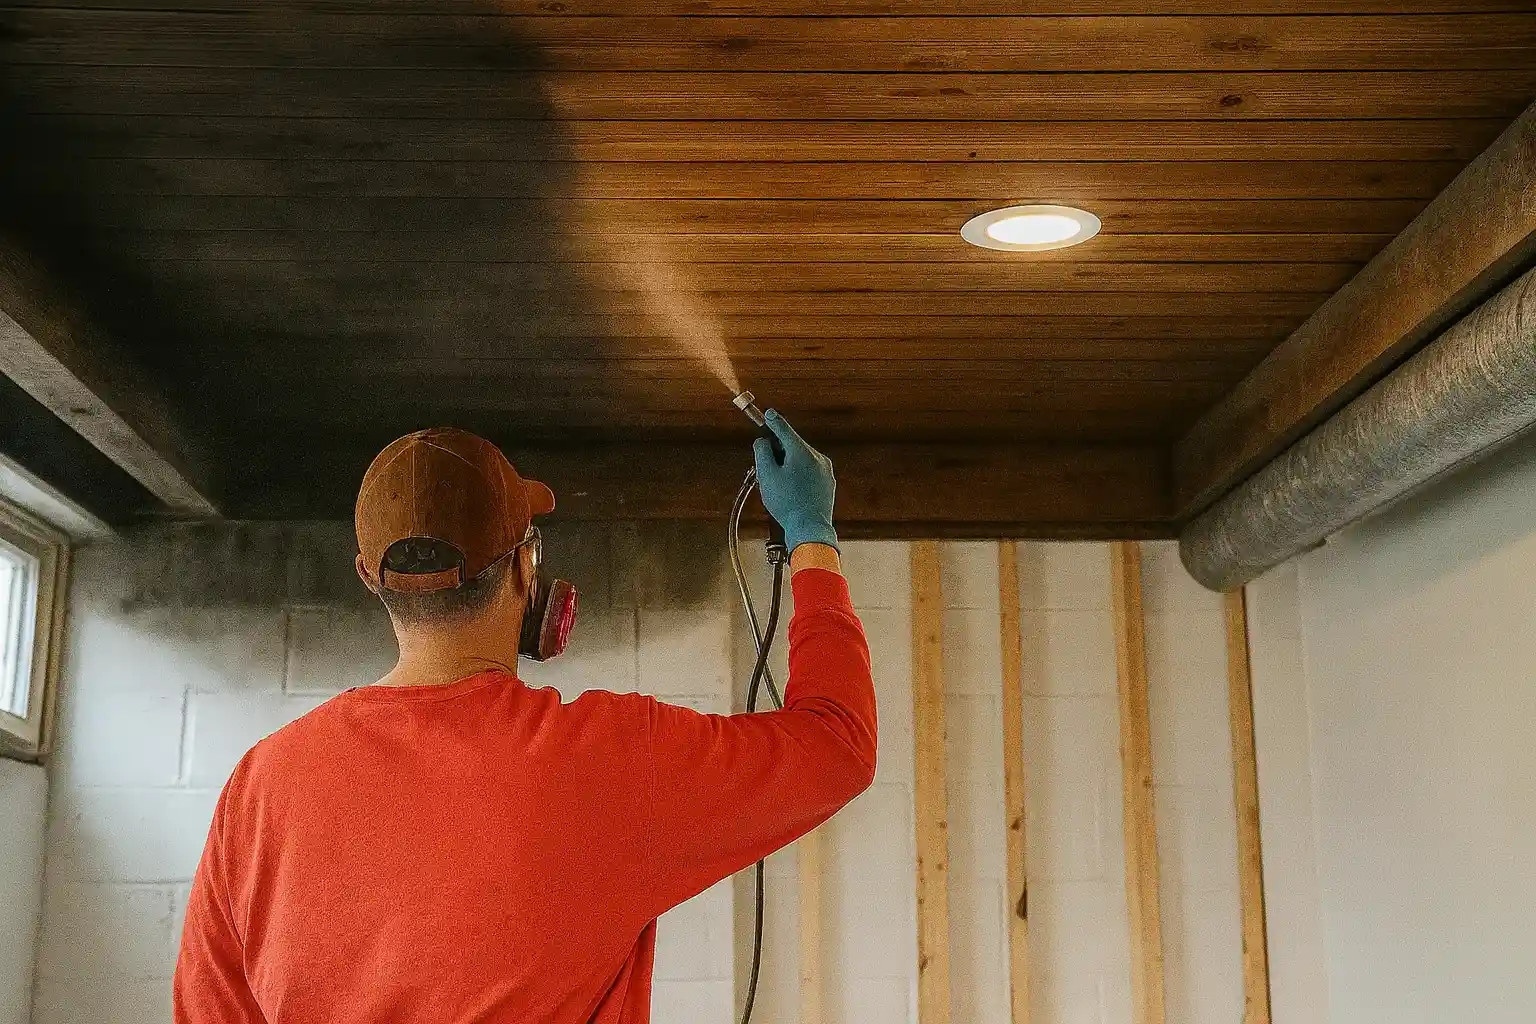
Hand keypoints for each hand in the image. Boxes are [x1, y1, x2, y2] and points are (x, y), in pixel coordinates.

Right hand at [753, 409, 837, 552]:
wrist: (809, 528)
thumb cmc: (786, 502)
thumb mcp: (766, 475)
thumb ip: (763, 452)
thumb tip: (764, 440)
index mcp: (802, 451)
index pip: (785, 429)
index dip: (773, 422)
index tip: (768, 414)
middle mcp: (817, 456)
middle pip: (794, 445)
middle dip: (780, 450)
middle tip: (766, 465)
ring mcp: (825, 470)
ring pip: (803, 459)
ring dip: (790, 464)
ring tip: (779, 483)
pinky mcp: (828, 482)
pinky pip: (811, 471)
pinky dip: (799, 474)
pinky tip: (792, 490)